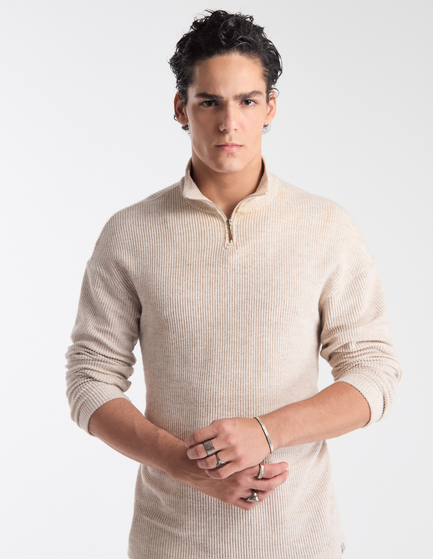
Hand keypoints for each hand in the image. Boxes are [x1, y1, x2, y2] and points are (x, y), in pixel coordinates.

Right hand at [173, 447, 288, 509]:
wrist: (192, 466)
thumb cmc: (210, 451)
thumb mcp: (227, 442)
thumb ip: (242, 445)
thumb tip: (258, 441)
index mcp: (242, 465)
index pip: (268, 469)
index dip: (279, 468)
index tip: (286, 465)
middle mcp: (241, 479)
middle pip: (268, 484)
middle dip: (280, 479)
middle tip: (286, 474)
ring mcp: (236, 490)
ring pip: (260, 495)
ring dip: (270, 490)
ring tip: (275, 484)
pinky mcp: (229, 499)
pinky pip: (248, 504)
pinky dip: (256, 500)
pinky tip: (260, 494)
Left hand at [184, 417, 271, 478]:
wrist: (265, 433)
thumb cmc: (243, 427)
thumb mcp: (227, 422)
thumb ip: (213, 428)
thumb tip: (197, 437)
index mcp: (221, 426)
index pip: (197, 436)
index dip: (189, 442)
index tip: (188, 444)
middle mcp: (226, 438)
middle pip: (201, 450)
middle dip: (192, 454)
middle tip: (191, 455)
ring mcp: (233, 452)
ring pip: (209, 463)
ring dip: (201, 464)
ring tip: (201, 463)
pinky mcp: (240, 463)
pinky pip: (221, 472)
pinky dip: (212, 473)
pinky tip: (210, 471)